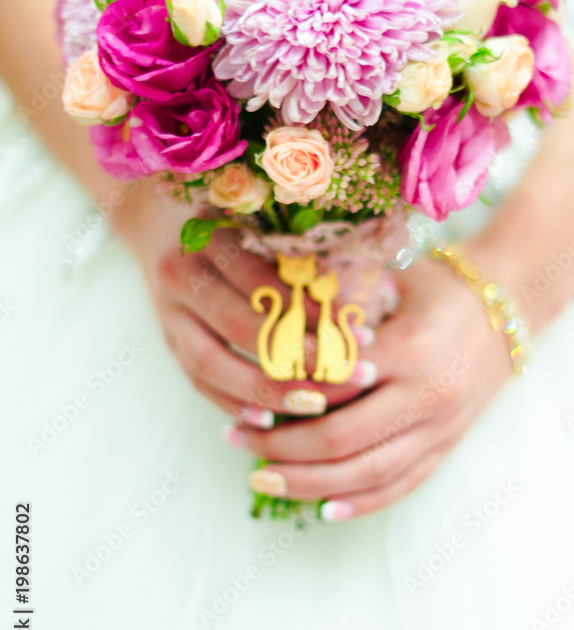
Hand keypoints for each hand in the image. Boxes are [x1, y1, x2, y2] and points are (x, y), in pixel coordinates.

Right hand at [111, 182, 369, 420]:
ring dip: (269, 390)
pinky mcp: (167, 339)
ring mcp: (168, 313)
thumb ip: (295, 245)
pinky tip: (269, 420)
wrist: (151, 214)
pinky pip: (198, 380)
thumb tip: (366, 286)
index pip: (268, 284)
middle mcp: (181, 276)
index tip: (362, 333)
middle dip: (302, 359)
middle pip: (242, 329)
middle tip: (353, 375)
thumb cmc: (224, 210)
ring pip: (214, 364)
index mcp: (208, 237)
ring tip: (319, 405)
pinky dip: (232, 402)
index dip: (315, 313)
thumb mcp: (255, 213)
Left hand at [225, 254, 514, 518]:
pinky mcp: (449, 444)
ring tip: (264, 480)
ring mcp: (443, 427)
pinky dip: (362, 502)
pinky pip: (403, 484)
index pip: (332, 387)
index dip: (282, 398)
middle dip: (283, 449)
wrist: (510, 304)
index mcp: (409, 347)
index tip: (242, 400)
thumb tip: (276, 331)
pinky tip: (325, 508)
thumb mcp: (390, 279)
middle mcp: (429, 394)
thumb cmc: (440, 285)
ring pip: (369, 473)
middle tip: (238, 442)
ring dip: (310, 484)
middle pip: (343, 440)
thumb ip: (341, 307)